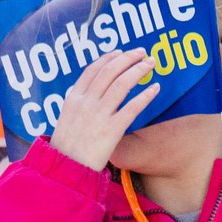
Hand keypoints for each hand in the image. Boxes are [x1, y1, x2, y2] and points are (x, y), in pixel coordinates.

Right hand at [48, 47, 159, 172]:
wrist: (65, 169)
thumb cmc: (67, 148)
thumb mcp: (67, 120)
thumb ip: (79, 106)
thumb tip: (92, 94)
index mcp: (73, 98)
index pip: (93, 70)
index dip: (109, 58)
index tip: (121, 52)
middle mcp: (86, 103)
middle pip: (109, 72)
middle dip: (128, 58)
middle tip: (142, 52)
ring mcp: (99, 115)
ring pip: (122, 84)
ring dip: (138, 70)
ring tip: (151, 64)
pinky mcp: (112, 130)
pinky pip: (132, 107)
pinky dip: (145, 95)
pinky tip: (155, 87)